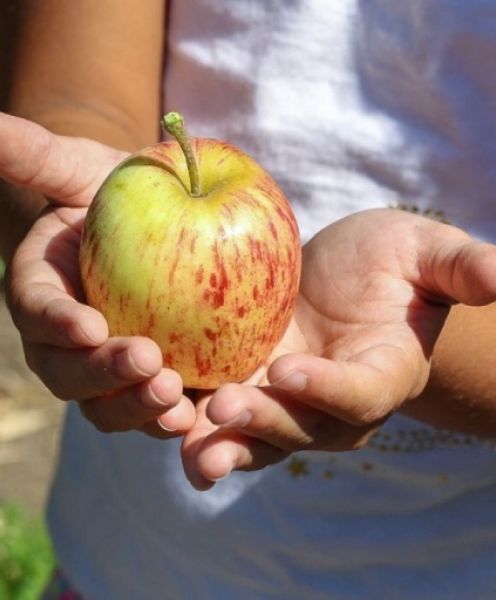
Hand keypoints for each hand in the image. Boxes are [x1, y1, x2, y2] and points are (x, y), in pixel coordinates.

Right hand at [0, 113, 194, 435]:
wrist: (162, 225)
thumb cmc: (117, 192)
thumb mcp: (82, 168)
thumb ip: (36, 155)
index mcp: (41, 295)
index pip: (39, 313)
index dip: (58, 322)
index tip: (88, 324)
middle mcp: (68, 345)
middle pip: (71, 375)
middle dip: (103, 375)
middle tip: (147, 362)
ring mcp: (113, 373)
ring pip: (113, 407)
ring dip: (140, 409)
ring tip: (177, 399)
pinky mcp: (160, 385)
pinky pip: (163, 414)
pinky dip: (180, 423)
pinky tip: (210, 419)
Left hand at [180, 208, 495, 488]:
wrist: (352, 280)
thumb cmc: (398, 262)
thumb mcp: (428, 251)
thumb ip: (461, 265)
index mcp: (388, 372)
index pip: (363, 393)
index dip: (330, 389)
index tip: (292, 369)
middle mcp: (339, 405)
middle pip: (305, 430)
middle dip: (267, 424)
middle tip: (225, 407)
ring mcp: (291, 405)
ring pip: (260, 439)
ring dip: (224, 445)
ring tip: (188, 445)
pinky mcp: (250, 392)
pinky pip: (222, 420)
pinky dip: (192, 425)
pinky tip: (157, 419)